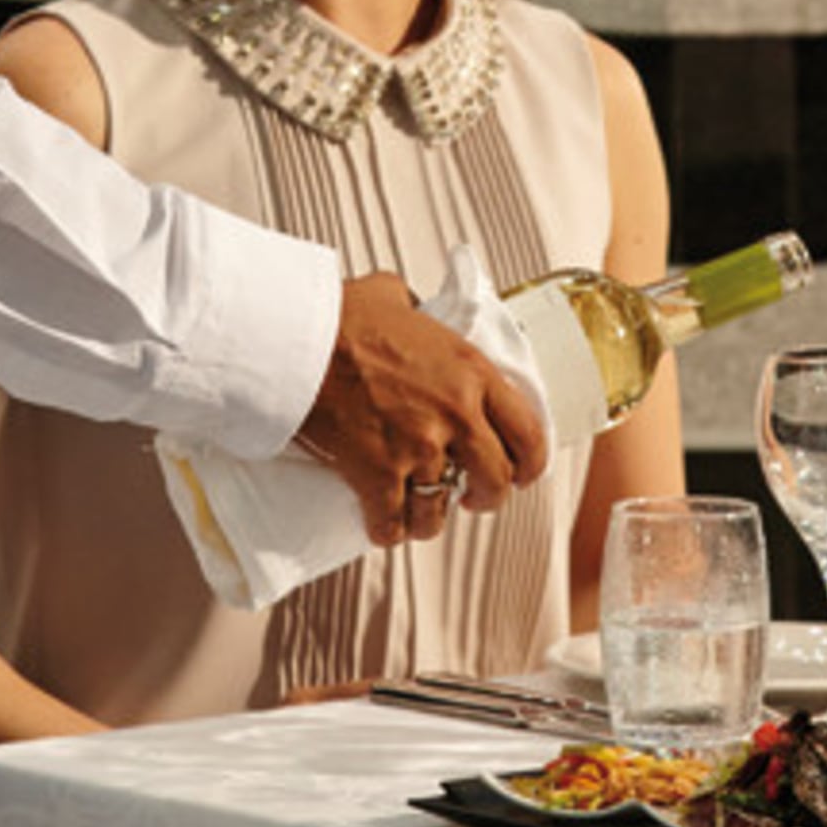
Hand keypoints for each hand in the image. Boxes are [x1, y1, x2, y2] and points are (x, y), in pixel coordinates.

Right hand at [290, 271, 540, 548]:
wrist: (296, 339)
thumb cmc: (340, 315)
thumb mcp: (396, 296)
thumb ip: (417, 308)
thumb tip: (411, 308)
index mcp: (472, 372)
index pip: (530, 433)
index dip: (530, 463)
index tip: (521, 472)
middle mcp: (456, 414)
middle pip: (497, 481)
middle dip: (486, 496)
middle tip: (471, 496)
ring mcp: (418, 449)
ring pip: (440, 511)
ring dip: (430, 518)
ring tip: (419, 514)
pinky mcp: (377, 475)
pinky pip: (392, 525)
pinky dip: (387, 530)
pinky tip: (382, 524)